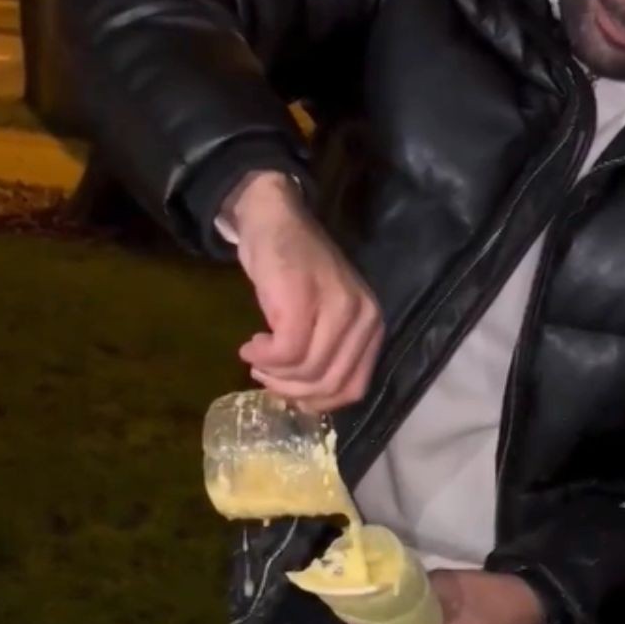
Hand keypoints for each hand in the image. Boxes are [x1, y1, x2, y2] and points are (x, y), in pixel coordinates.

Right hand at [230, 172, 381, 412]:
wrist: (276, 222)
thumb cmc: (297, 273)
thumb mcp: (324, 317)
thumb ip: (327, 353)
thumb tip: (308, 401)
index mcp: (372, 327)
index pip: (354, 388)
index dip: (318, 401)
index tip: (289, 392)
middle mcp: (364, 319)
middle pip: (330, 384)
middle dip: (291, 391)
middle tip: (264, 376)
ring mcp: (337, 308)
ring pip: (307, 372)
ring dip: (273, 374)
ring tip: (256, 358)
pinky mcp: (304, 300)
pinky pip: (286, 352)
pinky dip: (263, 357)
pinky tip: (252, 346)